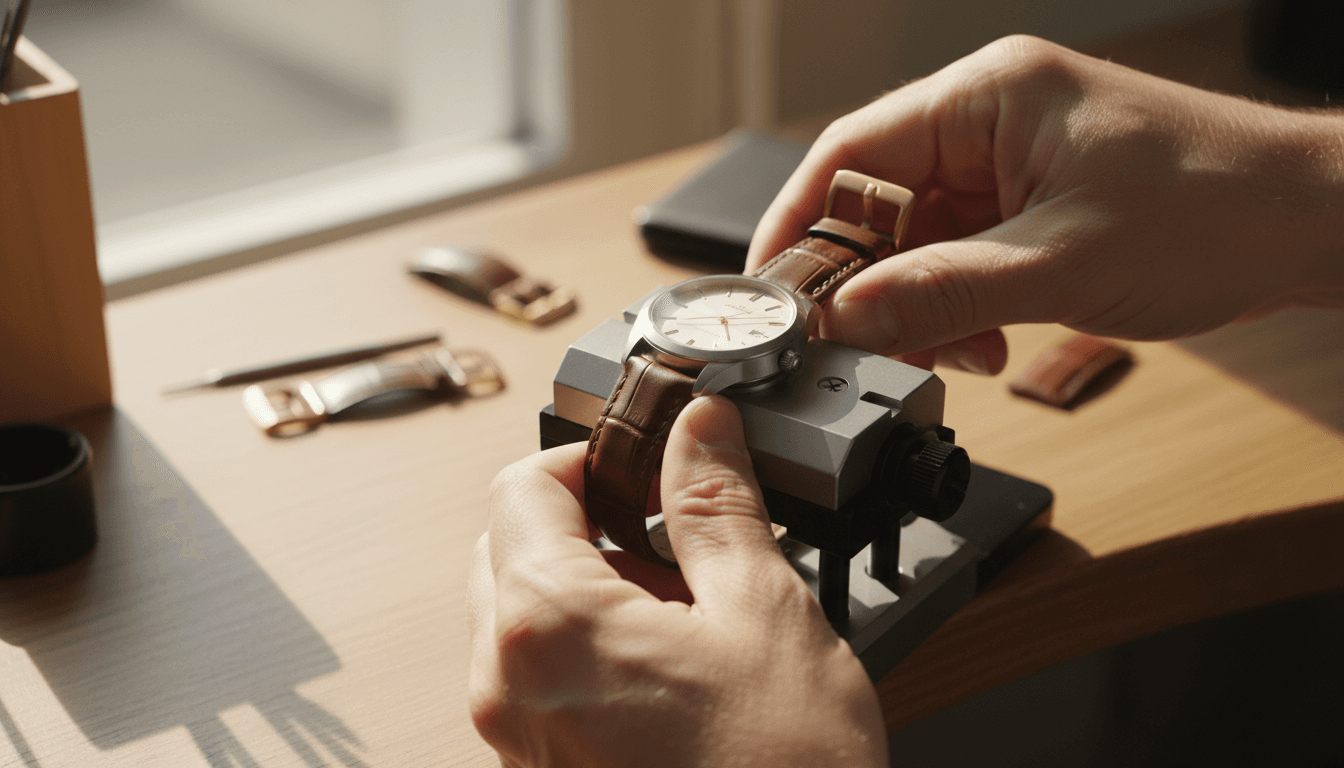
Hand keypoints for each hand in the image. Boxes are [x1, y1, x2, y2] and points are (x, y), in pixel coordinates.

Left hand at [468, 396, 885, 766]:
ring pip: (520, 612)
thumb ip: (718, 504)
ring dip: (590, 585)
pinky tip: (670, 668)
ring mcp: (517, 738)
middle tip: (673, 536)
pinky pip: (537, 676)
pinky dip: (587, 646)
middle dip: (585, 521)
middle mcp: (507, 684)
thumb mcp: (763, 613)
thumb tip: (699, 429)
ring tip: (685, 610)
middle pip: (508, 546)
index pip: (521, 485)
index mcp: (548, 625)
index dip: (589, 455)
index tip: (646, 461)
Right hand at [748, 35, 1343, 373]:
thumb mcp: (1058, 263)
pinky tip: (989, 340)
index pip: (849, 153)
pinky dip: (957, 306)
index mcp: (984, 98)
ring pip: (915, 241)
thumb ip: (940, 292)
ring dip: (918, 304)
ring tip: (953, 348)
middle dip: (867, 281)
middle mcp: (986, 122)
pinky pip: (958, 258)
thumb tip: (843, 319)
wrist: (1307, 226)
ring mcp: (1008, 165)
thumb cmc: (1212, 210)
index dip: (798, 225)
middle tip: (858, 343)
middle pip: (875, 203)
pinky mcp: (1028, 207)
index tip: (772, 294)